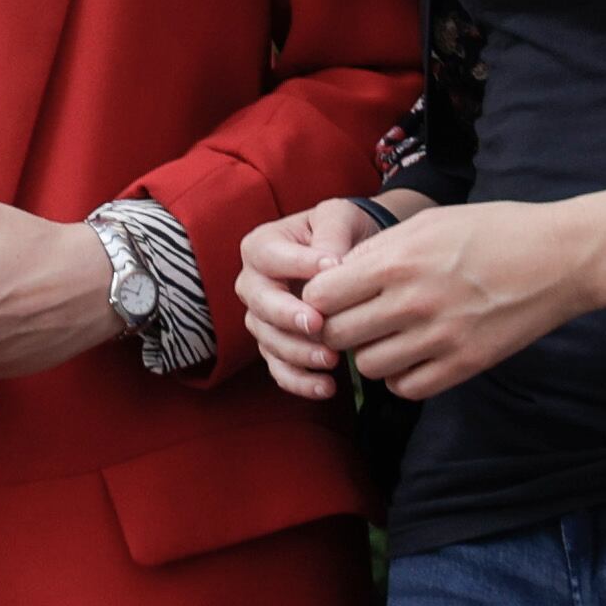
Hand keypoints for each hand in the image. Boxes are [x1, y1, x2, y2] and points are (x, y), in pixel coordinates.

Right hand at [239, 198, 384, 401]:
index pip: (269, 257)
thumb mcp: (337, 218)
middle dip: (287, 317)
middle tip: (319, 324)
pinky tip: (327, 387)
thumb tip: (331, 266)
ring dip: (297, 354)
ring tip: (332, 359)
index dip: (298, 265)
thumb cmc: (340, 231)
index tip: (333, 269)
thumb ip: (331, 235)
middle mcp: (253, 284)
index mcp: (261, 247)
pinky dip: (299, 382)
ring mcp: (262, 318)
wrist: (352, 255)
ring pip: (268, 340)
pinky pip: (278, 369)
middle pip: (260, 304)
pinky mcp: (276, 346)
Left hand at [306, 198, 592, 399]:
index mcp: (395, 261)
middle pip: (337, 335)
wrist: (559, 257)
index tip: (332, 296)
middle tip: (353, 320)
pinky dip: (401, 377)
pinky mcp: (466, 364)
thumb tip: (334, 276)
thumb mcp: (425, 224)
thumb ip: (376, 251)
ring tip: (386, 336)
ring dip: (369, 354)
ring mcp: (440, 338)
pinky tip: (412, 356)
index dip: (318, 299)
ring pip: (368, 366)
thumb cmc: (491, 230)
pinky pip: (408, 388)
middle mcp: (412, 302)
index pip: (319, 296)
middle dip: (336, 328)